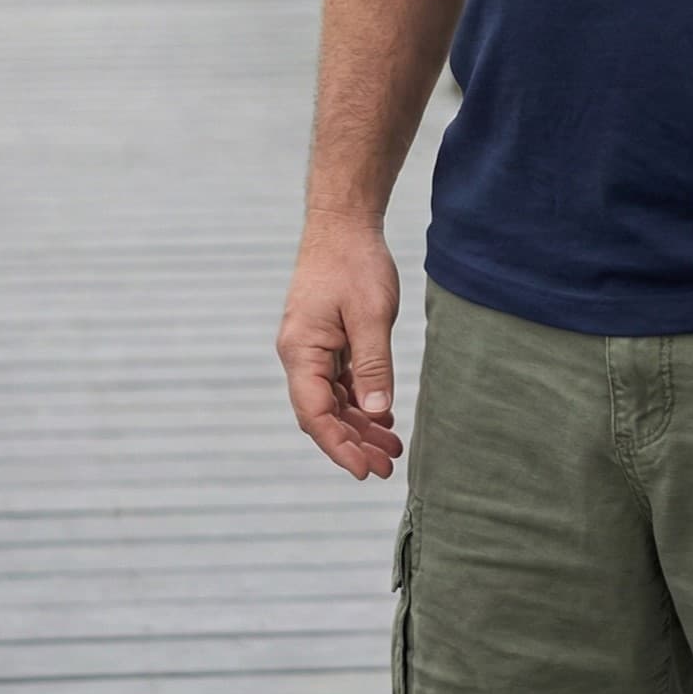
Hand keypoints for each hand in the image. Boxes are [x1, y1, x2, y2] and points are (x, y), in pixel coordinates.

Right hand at [276, 213, 404, 478]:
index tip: (364, 471)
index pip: (315, 414)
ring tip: (392, 448)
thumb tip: (376, 414)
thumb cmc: (355, 262)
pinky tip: (384, 416)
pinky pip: (340, 381)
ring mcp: (312, 348)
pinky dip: (361, 401)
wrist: (343, 223)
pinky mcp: (326, 340)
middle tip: (387, 467)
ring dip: (360, 425)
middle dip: (353, 443)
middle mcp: (300, 354)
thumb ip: (374, 365)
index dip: (339, 447)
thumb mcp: (372, 315)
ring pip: (332, 400)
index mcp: (301, 351)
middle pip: (322, 413)